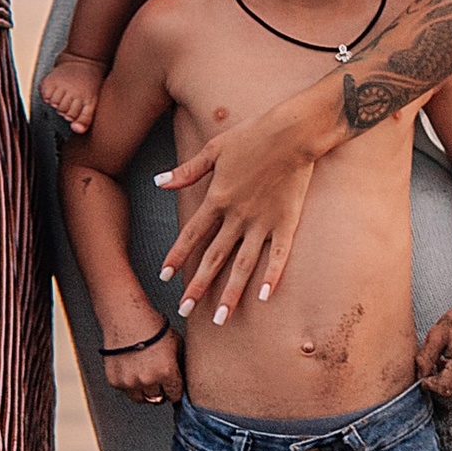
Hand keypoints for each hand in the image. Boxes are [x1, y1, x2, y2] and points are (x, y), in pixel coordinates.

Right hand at [38, 49, 106, 135]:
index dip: (73, 114)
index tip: (76, 106)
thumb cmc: (89, 85)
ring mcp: (60, 84)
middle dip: (65, 108)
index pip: (72, 117)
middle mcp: (72, 90)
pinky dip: (48, 94)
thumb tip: (75, 130)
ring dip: (56, 101)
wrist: (84, 61)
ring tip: (63, 93)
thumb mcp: (92, 102)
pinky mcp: (50, 80)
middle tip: (70, 98)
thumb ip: (85, 119)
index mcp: (84, 97)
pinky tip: (56, 89)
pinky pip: (45, 96)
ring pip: (53, 104)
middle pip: (62, 111)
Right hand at [102, 322, 182, 404]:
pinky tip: (132, 368)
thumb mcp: (176, 343)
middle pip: (158, 399)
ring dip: (144, 390)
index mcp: (166, 372)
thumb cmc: (151, 326)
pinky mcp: (115, 380)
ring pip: (141, 398)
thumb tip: (183, 378)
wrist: (126, 316)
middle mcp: (147, 380)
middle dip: (160, 390)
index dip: (175, 390)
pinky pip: (126, 390)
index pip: (175, 395)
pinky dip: (129, 383)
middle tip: (158, 378)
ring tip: (145, 373)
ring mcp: (129, 382)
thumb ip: (180, 364)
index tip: (173, 386)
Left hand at [160, 88, 322, 323]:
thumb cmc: (253, 135)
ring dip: (230, 293)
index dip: (176, 256)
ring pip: (243, 266)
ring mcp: (262, 223)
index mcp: (217, 199)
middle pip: (214, 258)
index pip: (191, 235)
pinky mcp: (286, 223)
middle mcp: (237, 216)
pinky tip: (263, 297)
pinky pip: (278, 256)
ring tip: (220, 318)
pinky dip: (271, 277)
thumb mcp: (213, 149)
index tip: (163, 276)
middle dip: (198, 285)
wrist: (293, 132)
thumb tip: (158, 183)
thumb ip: (186, 172)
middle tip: (185, 308)